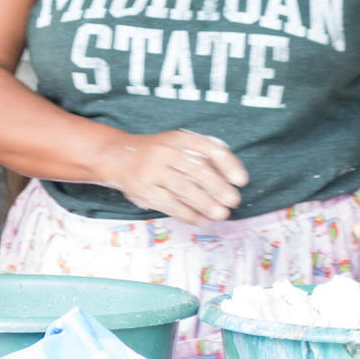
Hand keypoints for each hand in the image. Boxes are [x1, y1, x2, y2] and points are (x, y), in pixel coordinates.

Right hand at [98, 129, 248, 223]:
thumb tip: (232, 179)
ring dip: (206, 204)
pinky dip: (188, 214)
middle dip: (219, 188)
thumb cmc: (158, 152)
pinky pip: (169, 204)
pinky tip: (201, 220)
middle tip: (233, 201)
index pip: (209, 148)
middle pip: (197, 170)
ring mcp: (152, 171)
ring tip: (221, 214)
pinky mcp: (143, 190)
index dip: (228, 164)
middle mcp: (166, 152)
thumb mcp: (178, 144)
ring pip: (184, 189)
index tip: (241, 180)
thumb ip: (202, 155)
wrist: (118, 156)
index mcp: (179, 138)